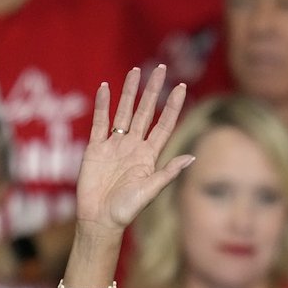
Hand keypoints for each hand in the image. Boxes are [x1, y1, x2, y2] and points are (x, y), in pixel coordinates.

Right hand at [74, 65, 192, 235]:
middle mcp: (134, 146)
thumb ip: (168, 172)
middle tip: (161, 68)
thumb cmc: (127, 210)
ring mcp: (114, 145)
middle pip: (145, 112)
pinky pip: (99, 122)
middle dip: (153, 91)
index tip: (181, 86)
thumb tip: (192, 157)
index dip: (172, 105)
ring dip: (129, 92)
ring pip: (123, 112)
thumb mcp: (150, 191)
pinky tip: (106, 88)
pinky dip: (102, 106)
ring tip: (135, 70)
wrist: (99, 220)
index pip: (164, 124)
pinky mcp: (95, 148)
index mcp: (149, 155)